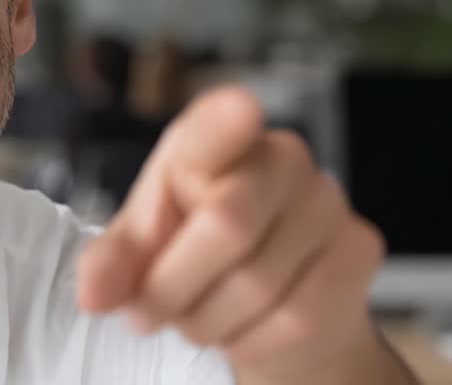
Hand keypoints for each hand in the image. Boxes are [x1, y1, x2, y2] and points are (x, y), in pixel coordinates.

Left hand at [75, 86, 397, 382]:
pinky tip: (236, 334)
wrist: (268, 311)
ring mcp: (326, 199)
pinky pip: (298, 313)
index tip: (240, 110)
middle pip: (229, 222)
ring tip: (191, 321)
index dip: (227, 121)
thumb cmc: (194, 257)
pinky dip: (252, 340)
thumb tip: (92, 295)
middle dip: (173, 286)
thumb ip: (112, 264)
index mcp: (213, 138)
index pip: (217, 125)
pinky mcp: (359, 249)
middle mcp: (279, 155)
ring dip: (207, 320)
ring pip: (258, 281)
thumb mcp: (141, 252)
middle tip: (146, 314)